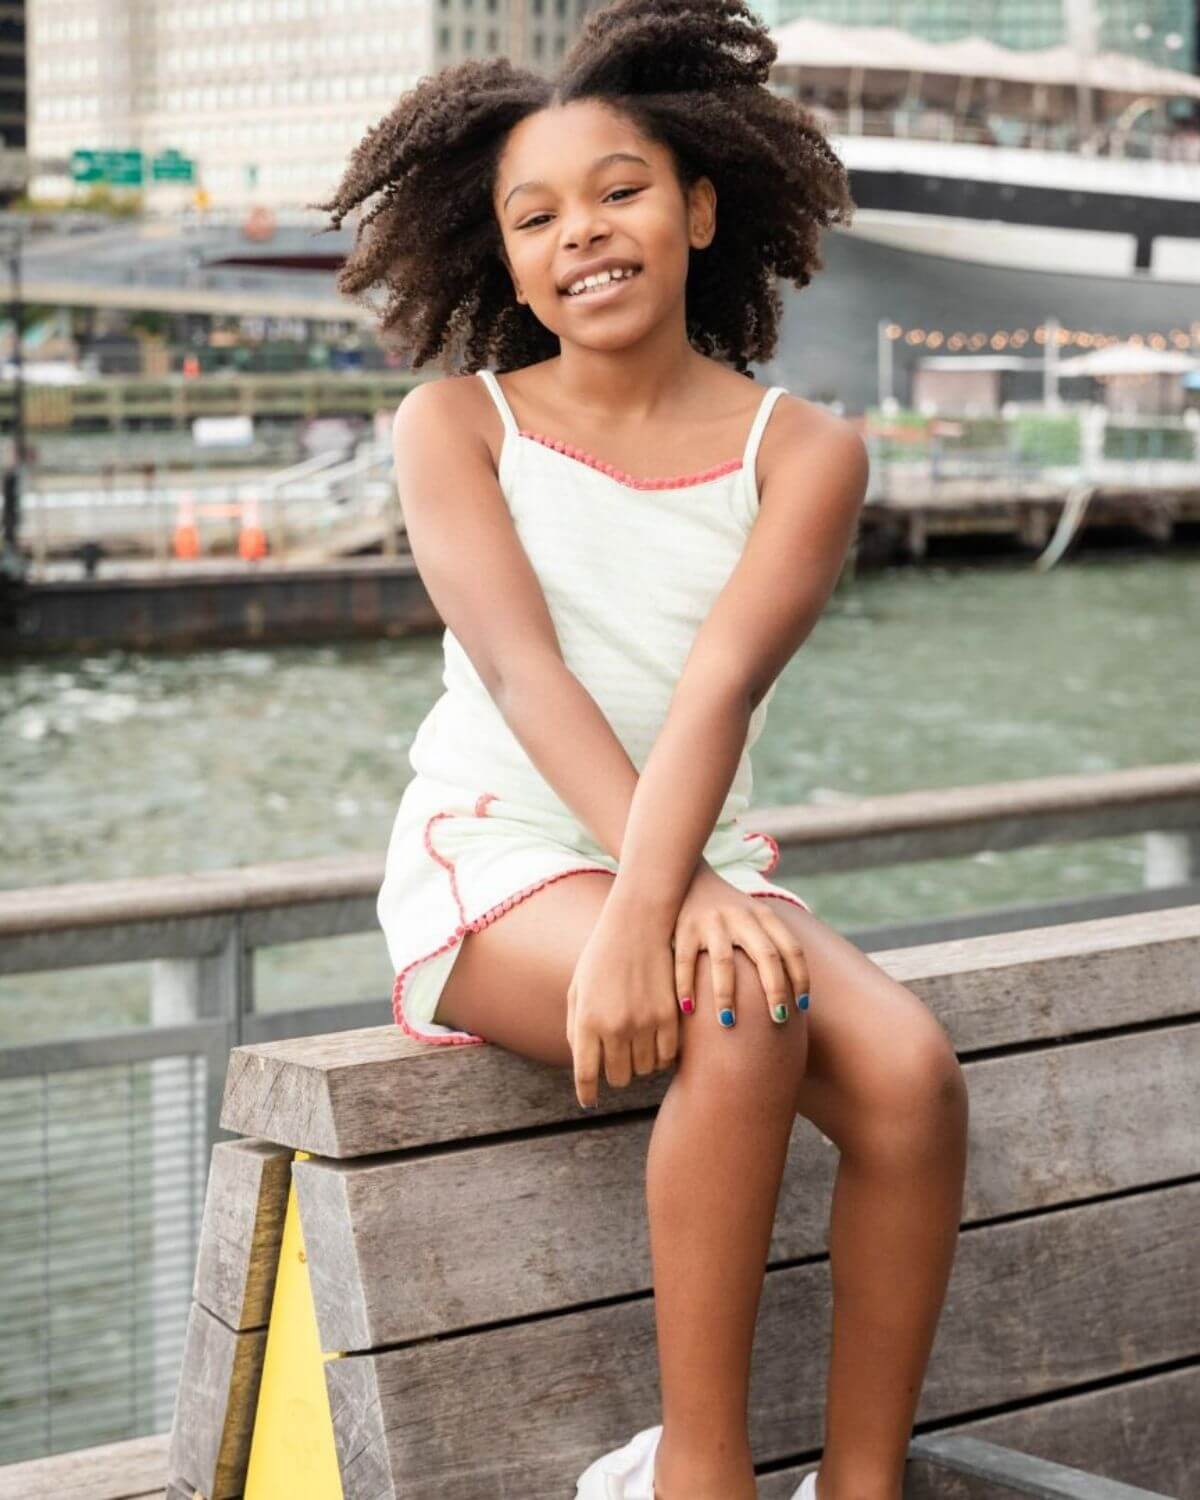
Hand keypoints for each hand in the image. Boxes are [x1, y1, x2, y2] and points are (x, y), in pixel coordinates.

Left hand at [566, 899, 678, 1109]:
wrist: (637, 926)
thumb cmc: (601, 958)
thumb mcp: (577, 990)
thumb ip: (575, 1029)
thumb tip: (584, 1066)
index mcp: (587, 1021)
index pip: (586, 1075)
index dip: (587, 1093)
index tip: (590, 1101)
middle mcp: (615, 1027)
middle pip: (618, 1077)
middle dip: (615, 1074)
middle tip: (616, 1060)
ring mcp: (645, 1023)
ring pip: (644, 1070)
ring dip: (639, 1063)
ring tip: (636, 1045)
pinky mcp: (669, 1017)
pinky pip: (667, 1056)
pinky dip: (661, 1056)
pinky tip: (655, 1042)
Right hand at [673, 863, 809, 1028]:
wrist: (687, 875)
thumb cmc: (727, 909)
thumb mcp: (754, 915)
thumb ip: (771, 941)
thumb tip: (794, 988)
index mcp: (763, 915)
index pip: (791, 948)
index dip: (801, 978)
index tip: (802, 1006)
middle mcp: (741, 916)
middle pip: (766, 956)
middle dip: (775, 990)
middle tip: (778, 1019)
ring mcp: (712, 921)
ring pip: (724, 962)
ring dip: (727, 996)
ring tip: (728, 1023)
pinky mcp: (684, 927)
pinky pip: (686, 962)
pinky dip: (686, 986)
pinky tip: (688, 1008)